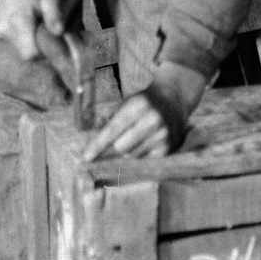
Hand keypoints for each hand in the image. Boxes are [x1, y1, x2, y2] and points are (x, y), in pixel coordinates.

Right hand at [0, 0, 61, 61]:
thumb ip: (54, 15)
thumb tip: (59, 34)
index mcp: (18, 22)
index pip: (30, 54)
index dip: (45, 53)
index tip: (54, 45)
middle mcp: (3, 30)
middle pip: (24, 53)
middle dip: (39, 47)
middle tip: (48, 32)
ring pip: (18, 47)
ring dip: (30, 41)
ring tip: (36, 22)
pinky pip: (11, 40)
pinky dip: (22, 36)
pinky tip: (26, 21)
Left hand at [81, 61, 207, 161]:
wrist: (173, 100)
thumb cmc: (143, 103)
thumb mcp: (126, 103)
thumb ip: (109, 121)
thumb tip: (93, 145)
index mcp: (138, 105)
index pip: (112, 131)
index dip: (98, 146)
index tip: (86, 158)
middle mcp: (153, 119)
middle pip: (121, 147)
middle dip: (117, 145)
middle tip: (124, 135)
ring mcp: (163, 134)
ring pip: (132, 155)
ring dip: (130, 149)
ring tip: (139, 136)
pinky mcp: (169, 147)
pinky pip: (145, 159)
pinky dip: (142, 152)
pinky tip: (149, 140)